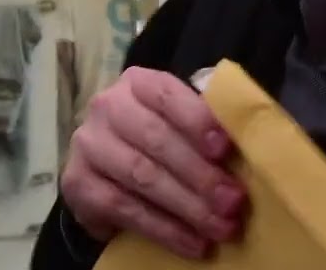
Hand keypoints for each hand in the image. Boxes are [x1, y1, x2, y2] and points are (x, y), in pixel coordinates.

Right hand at [60, 67, 247, 258]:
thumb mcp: (183, 121)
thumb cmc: (161, 137)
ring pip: (141, 176)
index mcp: (139, 83)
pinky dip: (163, 229)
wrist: (109, 169)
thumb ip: (208, 123)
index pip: (168, 95)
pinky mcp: (77, 183)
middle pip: (156, 140)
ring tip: (220, 226)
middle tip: (234, 201)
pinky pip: (124, 208)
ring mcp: (88, 145)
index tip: (224, 148)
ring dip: (187, 206)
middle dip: (200, 174)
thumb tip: (249, 140)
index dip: (197, 120)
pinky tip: (192, 243)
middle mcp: (108, 107)